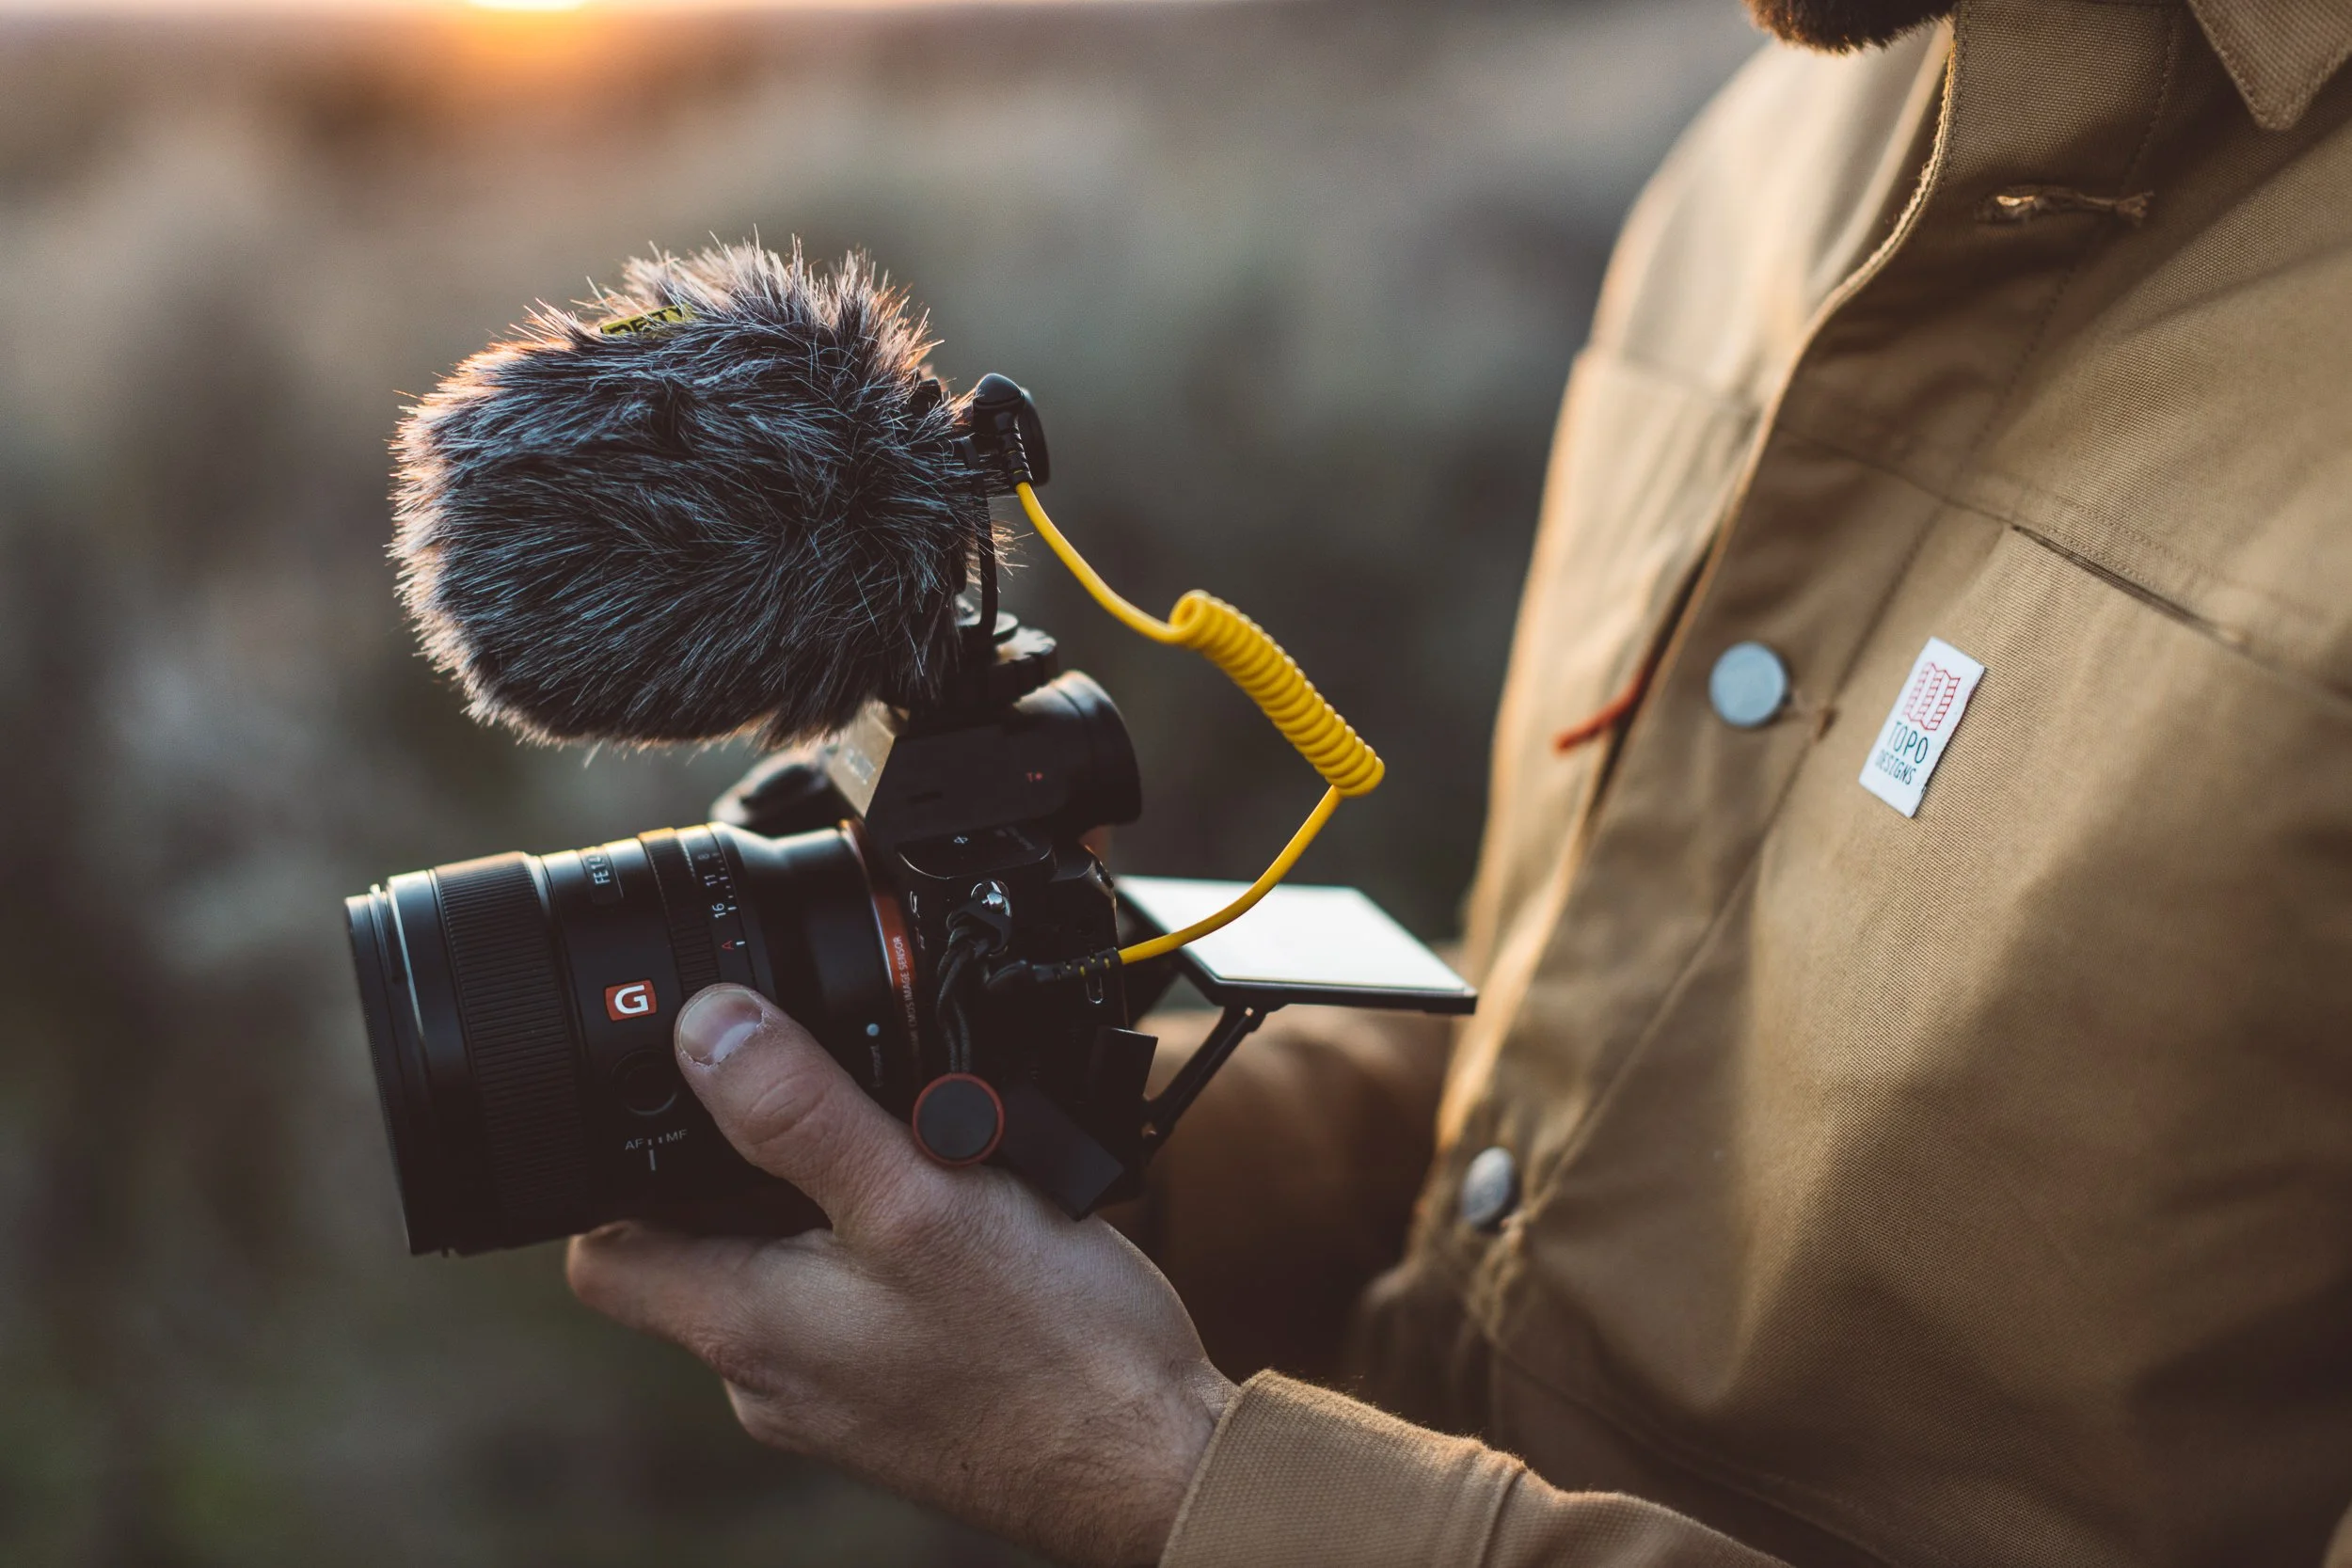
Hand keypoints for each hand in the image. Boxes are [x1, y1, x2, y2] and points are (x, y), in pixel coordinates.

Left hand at [566, 985, 1235, 1566]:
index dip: (613, 1170)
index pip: (605, 1255)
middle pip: (703, 1251)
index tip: (675, 1103)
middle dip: (752, 1165)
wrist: (1159, 1468)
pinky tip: (972, 1222)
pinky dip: (894, 1250)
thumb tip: (705, 1028)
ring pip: (792, 1272)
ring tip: (929, 1155)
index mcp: (748, 1328)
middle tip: (840, 1101)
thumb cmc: (1051, 1353)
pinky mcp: (903, 1403)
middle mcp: (775, 1377)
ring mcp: (839, 1398)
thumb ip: (802, 1112)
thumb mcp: (919, 1195)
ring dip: (839, 1201)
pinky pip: (860, 1306)